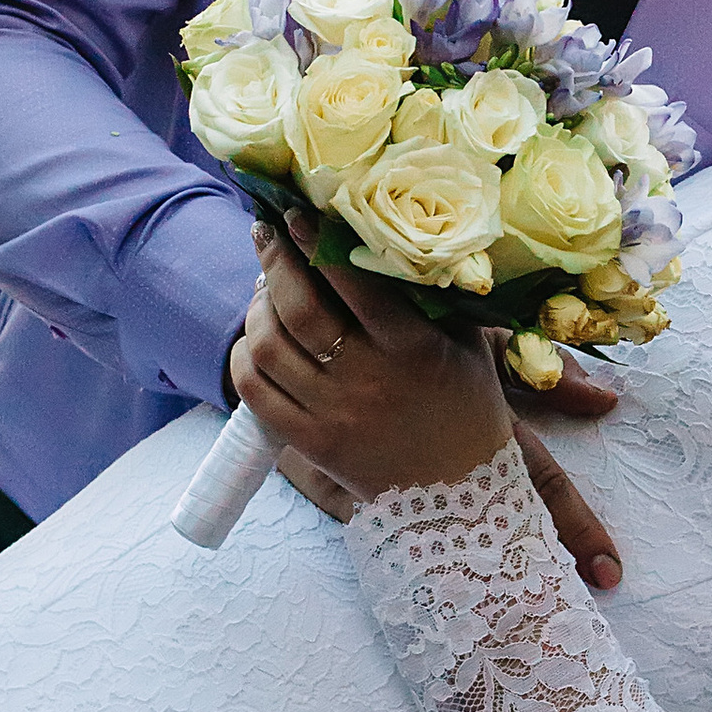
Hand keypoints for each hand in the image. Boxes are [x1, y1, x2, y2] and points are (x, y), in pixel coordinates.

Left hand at [233, 216, 620, 585]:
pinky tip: (256, 339)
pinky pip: (256, 392)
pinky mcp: (311, 446)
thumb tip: (401, 236)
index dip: (318, 242)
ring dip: (257, 307)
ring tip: (265, 287)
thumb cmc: (467, 407)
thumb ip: (437, 297)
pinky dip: (244, 358)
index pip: (353, 282)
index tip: (298, 214)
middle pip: (299, 308)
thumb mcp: (468, 345)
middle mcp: (369, 380)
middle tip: (268, 236)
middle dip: (275, 261)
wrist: (462, 496)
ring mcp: (335, 415)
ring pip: (269, 347)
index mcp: (413, 349)